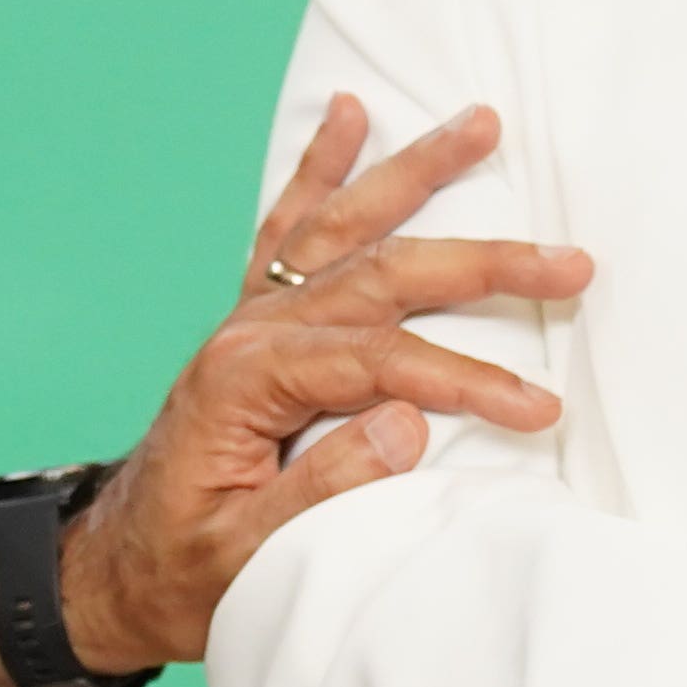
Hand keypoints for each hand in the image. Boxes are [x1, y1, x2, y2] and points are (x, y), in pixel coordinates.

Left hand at [0, 99, 578, 686]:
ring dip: (416, 174)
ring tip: (483, 122)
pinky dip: (320, 170)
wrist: (116, 567)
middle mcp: (252, 330)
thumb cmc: (182, 571)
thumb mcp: (246, 557)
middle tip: (570, 260)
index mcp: (250, 380)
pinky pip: (290, 229)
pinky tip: (347, 115)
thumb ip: (321, 492)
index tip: (540, 407)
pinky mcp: (254, 321)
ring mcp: (252, 317)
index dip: (467, 380)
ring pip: (348, 229)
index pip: (382, 360)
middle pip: (384, 275)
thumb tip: (407, 423)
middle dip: (483, 262)